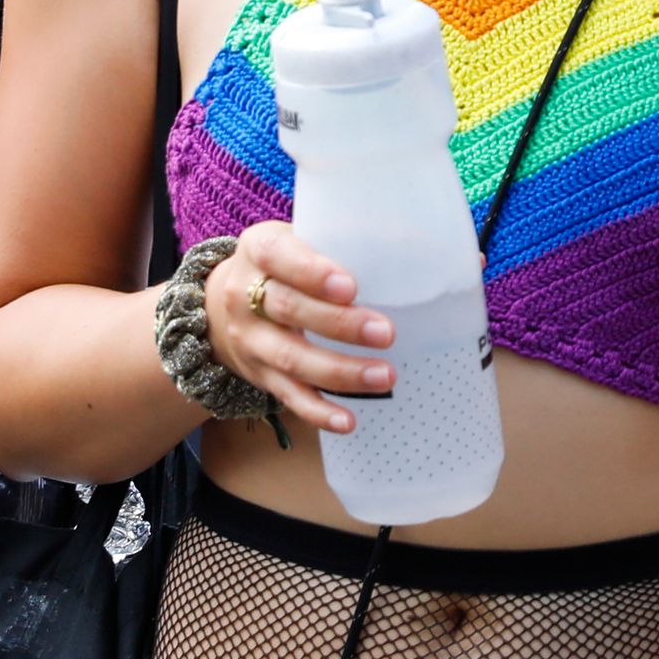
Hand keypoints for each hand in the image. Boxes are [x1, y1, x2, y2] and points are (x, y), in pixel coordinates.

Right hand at [208, 222, 394, 433]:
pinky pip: (288, 397)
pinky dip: (318, 411)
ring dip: (339, 371)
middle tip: (386, 333)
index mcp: (259, 248)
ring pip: (291, 358)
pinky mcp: (259, 375)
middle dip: (339, 324)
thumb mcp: (301, 238)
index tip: (350, 286)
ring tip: (384, 376)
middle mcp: (244, 294)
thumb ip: (346, 243)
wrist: (221, 305)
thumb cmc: (286, 264)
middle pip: (289, 310)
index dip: (311, 272)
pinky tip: (348, 420)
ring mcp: (250, 339)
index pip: (278, 255)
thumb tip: (437, 252)